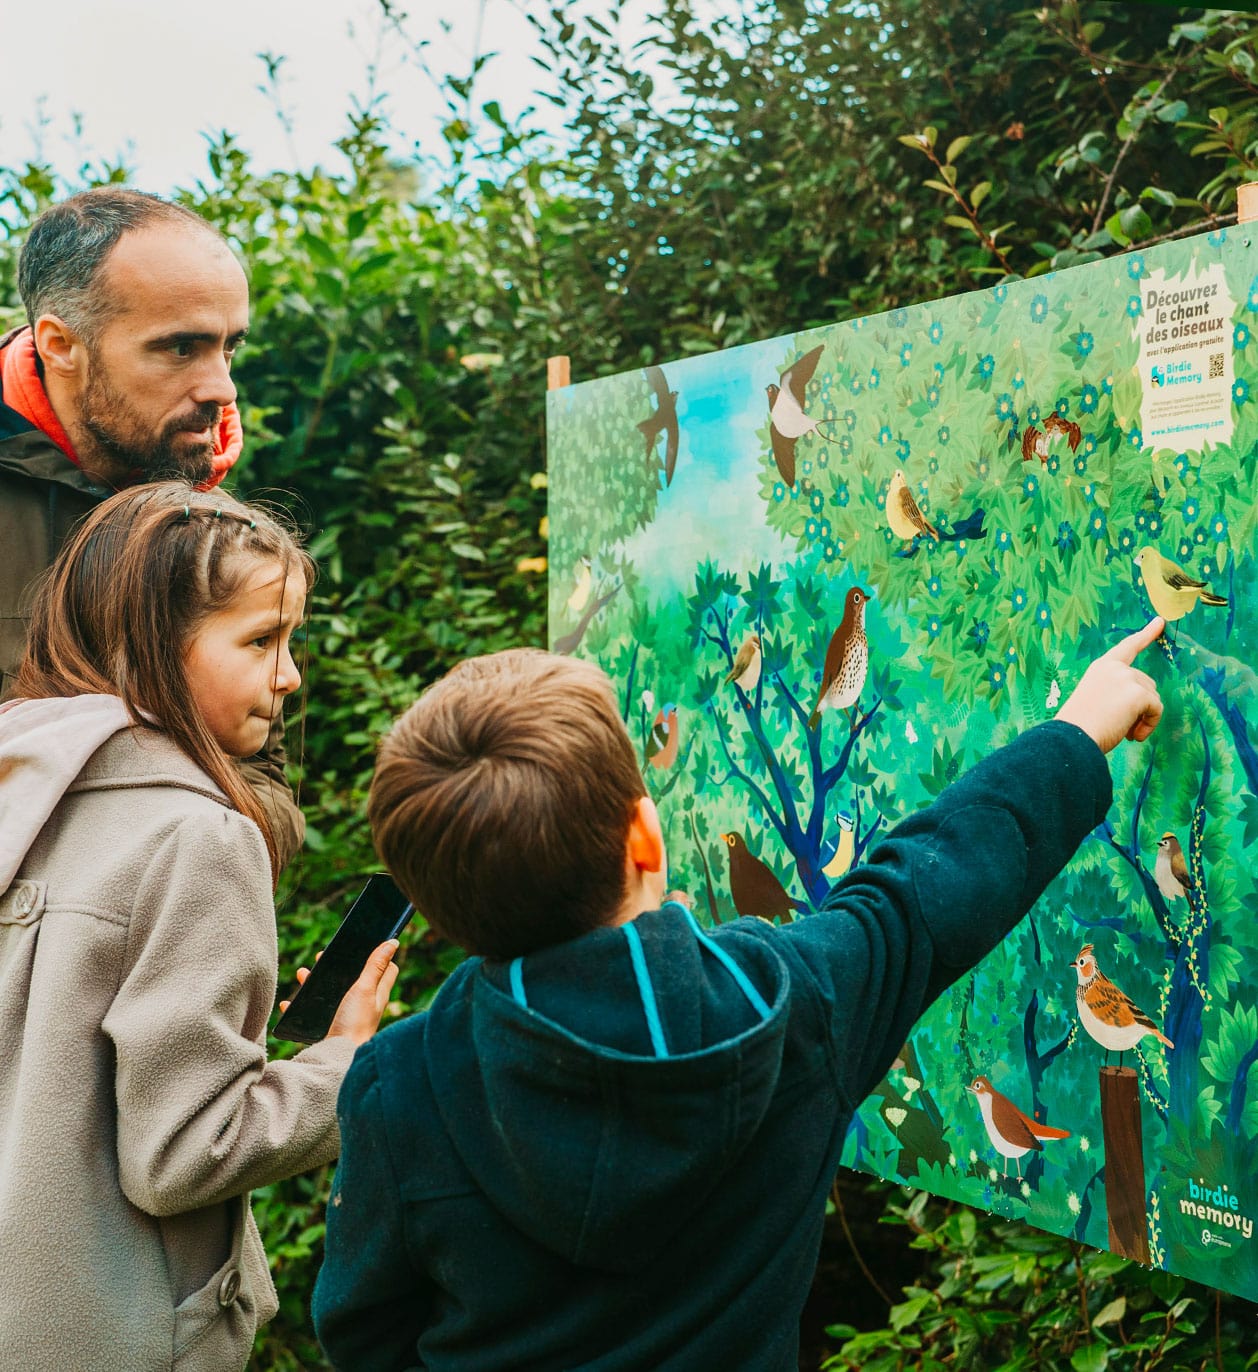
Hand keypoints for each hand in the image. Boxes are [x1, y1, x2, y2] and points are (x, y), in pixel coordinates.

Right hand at [279, 941, 400, 1046]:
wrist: (339, 1057)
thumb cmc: (356, 1022)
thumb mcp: (365, 989)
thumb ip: (375, 966)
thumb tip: (393, 941)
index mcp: (376, 992)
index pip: (384, 969)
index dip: (376, 956)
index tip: (361, 947)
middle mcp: (364, 1003)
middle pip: (352, 978)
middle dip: (335, 967)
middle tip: (320, 957)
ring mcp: (347, 1015)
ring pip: (330, 994)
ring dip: (314, 983)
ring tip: (302, 974)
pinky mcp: (330, 1027)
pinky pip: (313, 1014)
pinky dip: (300, 1007)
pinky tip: (288, 1004)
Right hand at [1055, 617, 1164, 753]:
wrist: (1073, 737)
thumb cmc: (1080, 726)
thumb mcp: (1096, 699)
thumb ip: (1116, 691)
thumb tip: (1145, 703)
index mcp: (1102, 667)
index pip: (1128, 647)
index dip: (1146, 635)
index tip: (1159, 622)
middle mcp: (1115, 668)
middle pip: (1146, 683)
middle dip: (1141, 706)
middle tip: (1123, 728)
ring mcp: (1128, 678)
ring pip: (1153, 698)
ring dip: (1144, 718)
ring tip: (1125, 733)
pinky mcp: (1139, 693)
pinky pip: (1156, 709)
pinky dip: (1149, 725)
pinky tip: (1134, 736)